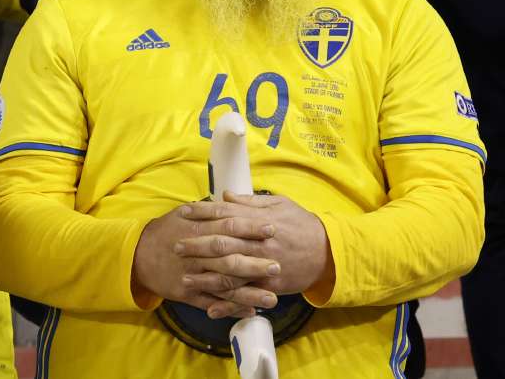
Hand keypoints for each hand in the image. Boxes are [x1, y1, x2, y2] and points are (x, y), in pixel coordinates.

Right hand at [132, 202, 279, 318]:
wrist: (137, 255)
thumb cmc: (165, 232)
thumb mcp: (182, 214)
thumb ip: (208, 208)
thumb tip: (231, 198)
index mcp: (196, 231)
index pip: (227, 227)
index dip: (250, 228)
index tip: (272, 229)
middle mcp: (195, 254)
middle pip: (228, 258)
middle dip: (254, 263)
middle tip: (278, 266)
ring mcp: (192, 276)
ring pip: (224, 285)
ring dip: (249, 292)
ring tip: (273, 298)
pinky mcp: (187, 294)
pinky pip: (212, 303)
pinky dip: (231, 308)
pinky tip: (250, 310)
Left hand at [177, 193, 332, 316]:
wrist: (329, 252)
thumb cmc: (302, 224)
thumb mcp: (279, 204)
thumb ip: (250, 202)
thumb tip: (225, 196)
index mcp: (259, 221)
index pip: (224, 214)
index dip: (202, 213)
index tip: (183, 213)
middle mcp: (258, 243)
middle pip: (222, 244)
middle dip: (196, 245)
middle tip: (175, 245)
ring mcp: (263, 266)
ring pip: (229, 273)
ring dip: (205, 277)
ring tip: (184, 278)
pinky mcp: (270, 285)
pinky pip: (245, 296)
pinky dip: (228, 304)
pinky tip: (210, 308)